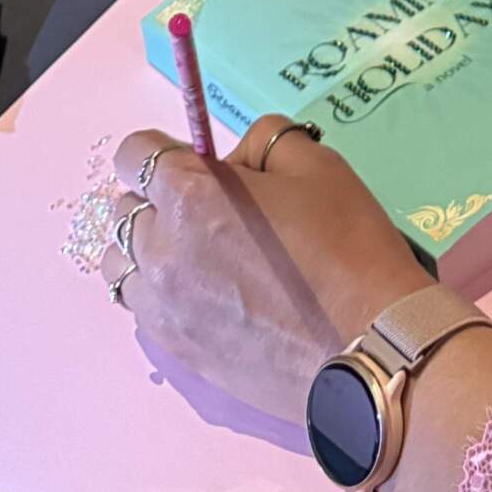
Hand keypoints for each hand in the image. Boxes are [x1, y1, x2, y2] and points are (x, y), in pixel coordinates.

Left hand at [104, 116, 424, 425]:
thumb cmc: (347, 246)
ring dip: (153, 250)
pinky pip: (143, 309)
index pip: (133, 154)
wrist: (367, 345)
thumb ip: (263, 141)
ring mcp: (162, 308)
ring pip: (124, 264)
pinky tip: (210, 296)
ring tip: (204, 257)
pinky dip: (163, 294)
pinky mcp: (175, 351)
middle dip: (160, 199)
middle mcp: (161, 251)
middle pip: (126, 210)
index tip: (199, 164)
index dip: (165, 151)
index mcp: (191, 196)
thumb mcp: (316, 164)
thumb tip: (233, 159)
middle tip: (217, 211)